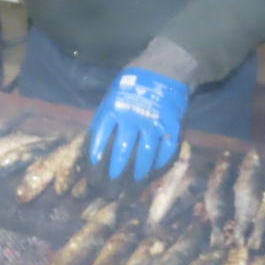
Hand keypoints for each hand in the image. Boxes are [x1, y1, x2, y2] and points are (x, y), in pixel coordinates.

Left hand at [87, 67, 188, 181]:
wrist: (162, 71)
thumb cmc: (130, 87)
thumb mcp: (110, 99)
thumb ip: (104, 123)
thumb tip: (93, 152)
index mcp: (112, 110)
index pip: (100, 141)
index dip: (95, 164)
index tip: (93, 180)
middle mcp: (132, 118)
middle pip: (122, 152)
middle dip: (115, 176)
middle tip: (110, 193)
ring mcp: (153, 123)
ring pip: (144, 156)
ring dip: (136, 176)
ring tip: (130, 191)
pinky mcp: (171, 127)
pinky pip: (165, 152)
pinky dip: (158, 167)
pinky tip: (151, 177)